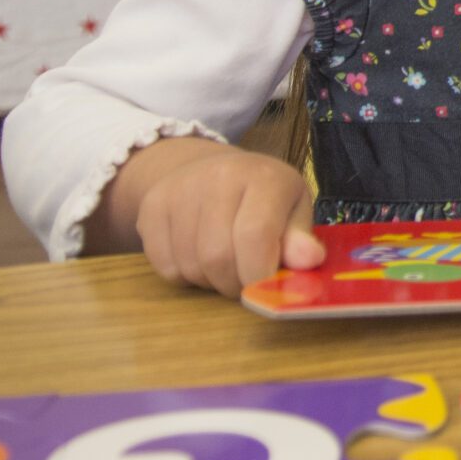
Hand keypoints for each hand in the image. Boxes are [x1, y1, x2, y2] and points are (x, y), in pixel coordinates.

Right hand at [107, 137, 322, 296]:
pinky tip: (199, 256)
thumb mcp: (293, 209)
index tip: (264, 290)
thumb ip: (300, 238)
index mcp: (264, 177)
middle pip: (218, 257)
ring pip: (191, 266)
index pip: (255, 235)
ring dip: (210, 281)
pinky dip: (185, 276)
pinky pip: (165, 266)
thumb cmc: (262, 196)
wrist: (207, 169)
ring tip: (226, 263)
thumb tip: (309, 261)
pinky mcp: (151, 208)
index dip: (259, 274)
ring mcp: (179, 190)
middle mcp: (219, 176)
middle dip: (235, 283)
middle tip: (246, 279)